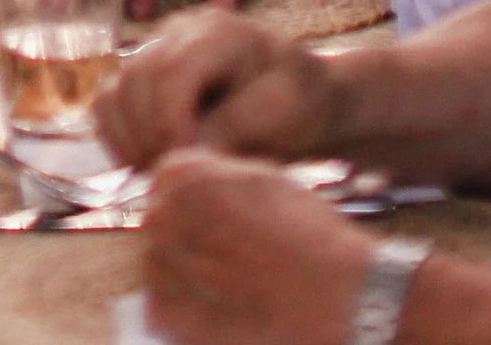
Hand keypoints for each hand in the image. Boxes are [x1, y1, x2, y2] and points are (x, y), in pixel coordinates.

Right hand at [98, 12, 335, 170]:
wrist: (307, 99)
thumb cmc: (301, 106)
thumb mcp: (279, 118)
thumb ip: (230, 131)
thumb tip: (180, 157)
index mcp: (218, 33)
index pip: (172, 71)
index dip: (169, 124)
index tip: (185, 165)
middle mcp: (179, 31)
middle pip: (137, 80)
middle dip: (149, 137)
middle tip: (174, 177)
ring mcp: (158, 49)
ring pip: (115, 91)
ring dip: (130, 140)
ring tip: (162, 171)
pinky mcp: (146, 73)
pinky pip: (110, 101)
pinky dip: (119, 135)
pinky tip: (147, 160)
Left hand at [140, 151, 373, 344]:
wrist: (334, 296)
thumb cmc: (307, 234)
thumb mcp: (261, 177)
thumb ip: (215, 174)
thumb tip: (192, 179)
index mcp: (185, 176)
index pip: (164, 181)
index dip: (192, 202)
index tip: (215, 220)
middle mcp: (166, 216)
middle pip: (159, 224)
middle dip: (186, 238)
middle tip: (227, 257)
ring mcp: (164, 267)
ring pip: (156, 266)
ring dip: (182, 275)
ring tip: (226, 285)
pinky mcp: (171, 316)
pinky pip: (160, 309)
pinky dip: (183, 313)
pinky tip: (219, 310)